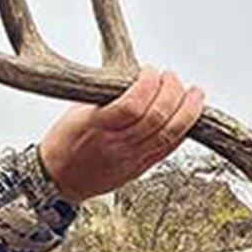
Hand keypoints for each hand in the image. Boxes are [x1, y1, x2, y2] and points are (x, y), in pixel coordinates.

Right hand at [38, 67, 204, 204]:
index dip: (148, 84)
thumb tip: (133, 74)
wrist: (57, 180)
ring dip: (187, 110)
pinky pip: (169, 149)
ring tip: (193, 94)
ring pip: (169, 134)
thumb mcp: (77, 111)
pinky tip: (189, 115)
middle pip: (157, 118)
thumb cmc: (64, 142)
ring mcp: (131, 159)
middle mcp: (116, 145)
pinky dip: (183, 130)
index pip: (132, 105)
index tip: (150, 71)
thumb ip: (105, 94)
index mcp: (96, 127)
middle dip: (172, 92)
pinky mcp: (141, 169)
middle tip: (171, 77)